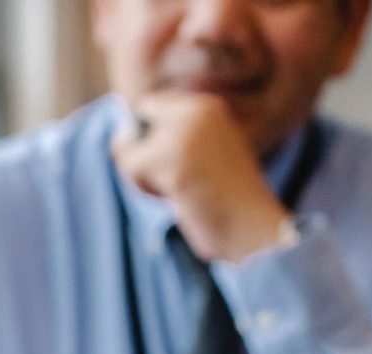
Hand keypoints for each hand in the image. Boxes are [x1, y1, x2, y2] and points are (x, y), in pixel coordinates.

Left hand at [111, 91, 287, 262]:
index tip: (174, 164)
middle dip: (141, 159)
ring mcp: (183, 133)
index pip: (149, 107)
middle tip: (175, 182)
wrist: (253, 227)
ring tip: (178, 191)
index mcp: (207, 108)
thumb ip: (169, 142)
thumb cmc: (226, 202)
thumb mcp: (201, 159)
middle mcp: (195, 111)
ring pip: (127, 149)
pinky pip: (130, 168)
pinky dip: (144, 189)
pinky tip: (175, 198)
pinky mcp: (171, 159)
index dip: (147, 140)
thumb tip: (118, 139)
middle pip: (134, 128)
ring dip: (142, 178)